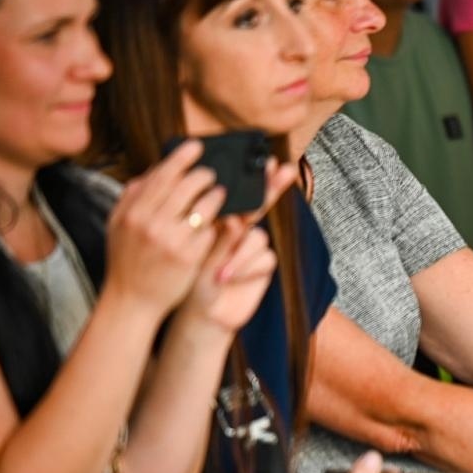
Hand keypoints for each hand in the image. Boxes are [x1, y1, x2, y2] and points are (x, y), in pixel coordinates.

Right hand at [104, 141, 223, 317]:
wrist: (131, 301)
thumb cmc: (125, 260)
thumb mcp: (117, 225)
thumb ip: (131, 198)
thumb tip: (149, 173)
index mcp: (134, 212)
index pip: (162, 175)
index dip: (182, 157)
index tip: (196, 146)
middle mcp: (152, 224)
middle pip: (187, 187)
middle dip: (204, 175)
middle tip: (211, 172)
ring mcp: (173, 241)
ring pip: (204, 207)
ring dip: (215, 196)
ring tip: (218, 193)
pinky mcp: (190, 257)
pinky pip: (210, 231)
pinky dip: (214, 224)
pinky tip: (216, 221)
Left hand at [177, 160, 296, 333]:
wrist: (199, 313)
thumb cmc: (188, 278)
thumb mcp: (192, 253)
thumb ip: (211, 233)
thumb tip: (230, 217)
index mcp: (217, 219)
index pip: (235, 193)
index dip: (252, 177)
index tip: (268, 159)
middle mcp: (238, 230)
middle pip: (259, 204)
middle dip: (272, 187)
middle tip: (283, 169)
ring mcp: (252, 247)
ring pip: (257, 236)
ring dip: (238, 252)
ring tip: (218, 269)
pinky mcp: (263, 265)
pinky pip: (264, 258)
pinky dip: (244, 268)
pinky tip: (226, 279)